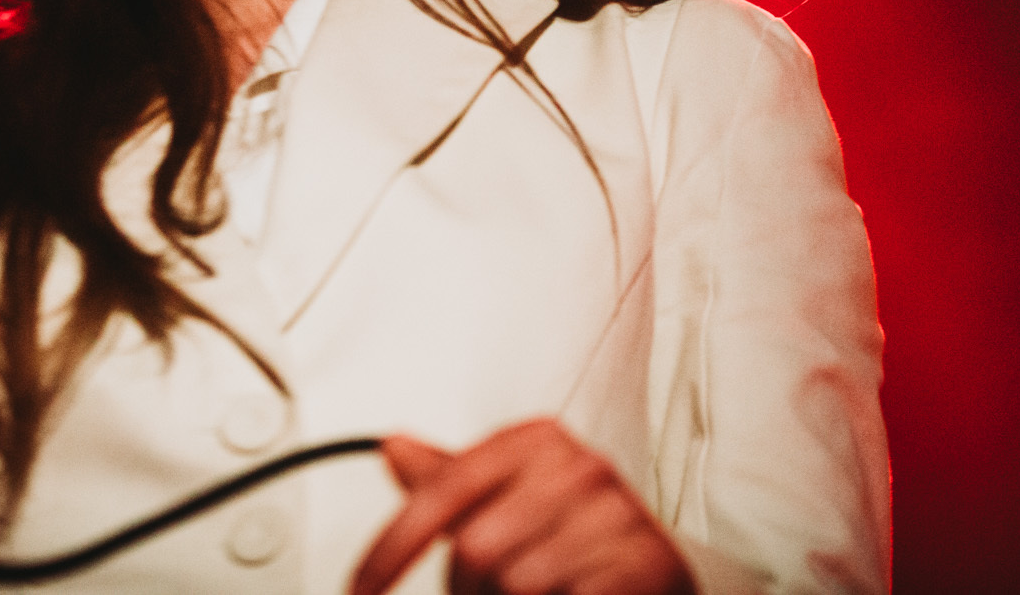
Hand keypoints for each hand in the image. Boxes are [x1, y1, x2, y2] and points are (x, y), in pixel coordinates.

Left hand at [352, 420, 696, 594]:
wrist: (657, 574)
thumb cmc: (577, 536)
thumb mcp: (513, 497)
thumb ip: (452, 478)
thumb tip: (392, 446)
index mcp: (540, 440)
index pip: (444, 491)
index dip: (391, 549)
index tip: (362, 587)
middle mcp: (581, 467)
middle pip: (474, 549)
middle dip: (467, 588)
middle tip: (488, 593)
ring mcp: (617, 515)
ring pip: (516, 585)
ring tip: (538, 592)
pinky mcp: (646, 564)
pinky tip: (568, 594)